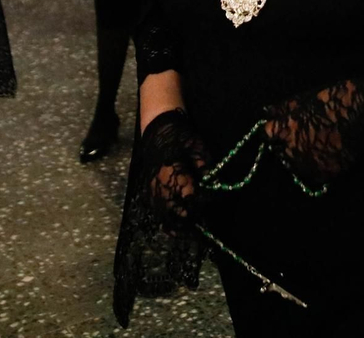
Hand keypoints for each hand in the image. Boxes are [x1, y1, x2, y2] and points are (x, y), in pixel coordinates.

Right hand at [113, 107, 207, 324]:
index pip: (190, 199)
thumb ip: (205, 168)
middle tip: (205, 231)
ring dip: (180, 227)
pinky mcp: (150, 193)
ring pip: (165, 218)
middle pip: (176, 214)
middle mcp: (160, 186)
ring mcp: (153, 191)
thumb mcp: (197, 147)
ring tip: (193, 234)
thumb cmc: (180, 136)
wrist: (159, 130)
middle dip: (192, 223)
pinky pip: (158, 215)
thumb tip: (212, 184)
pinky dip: (168, 224)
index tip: (210, 210)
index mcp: (173, 173)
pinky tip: (178, 229)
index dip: (201, 207)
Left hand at [261, 76, 363, 189]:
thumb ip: (283, 108)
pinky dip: (316, 166)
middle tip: (303, 135)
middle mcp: (294, 150)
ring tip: (315, 144)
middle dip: (286, 144)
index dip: (275, 130)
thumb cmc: (336, 100)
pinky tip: (326, 152)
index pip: (267, 135)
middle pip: (280, 151)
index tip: (282, 128)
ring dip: (299, 157)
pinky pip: (313, 174)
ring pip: (295, 165)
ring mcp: (310, 165)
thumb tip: (265, 113)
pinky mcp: (326, 174)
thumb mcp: (307, 98)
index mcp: (286, 129)